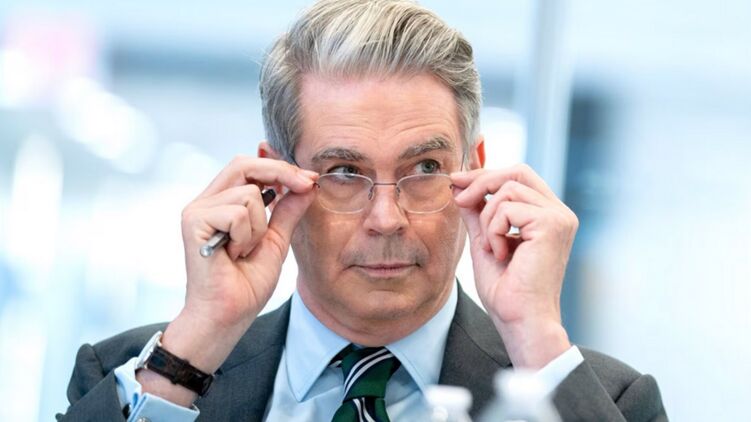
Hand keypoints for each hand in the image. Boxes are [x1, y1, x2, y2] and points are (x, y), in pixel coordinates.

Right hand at [180, 155, 316, 328]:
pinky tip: (234, 255)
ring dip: (260, 227)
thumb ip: (287, 211)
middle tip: (305, 185)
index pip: (249, 167)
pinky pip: (238, 213)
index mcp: (222, 202)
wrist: (228, 315)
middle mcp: (206, 202)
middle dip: (280, 172)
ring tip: (244, 251)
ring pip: (249, 194)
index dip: (281, 168)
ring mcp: (198, 210)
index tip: (310, 180)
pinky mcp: (194, 222)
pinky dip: (246, 237)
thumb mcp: (276, 241)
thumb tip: (307, 185)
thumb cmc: (246, 284)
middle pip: (244, 164)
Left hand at [451, 164, 577, 368]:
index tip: (456, 180)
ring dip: (487, 219)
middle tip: (457, 196)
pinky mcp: (551, 225)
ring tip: (490, 248)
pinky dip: (494, 231)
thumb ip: (478, 215)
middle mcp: (559, 213)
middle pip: (517, 171)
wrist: (520, 320)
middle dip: (481, 180)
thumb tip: (462, 189)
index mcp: (548, 216)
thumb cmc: (507, 292)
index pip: (519, 176)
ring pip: (507, 189)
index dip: (485, 174)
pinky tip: (501, 254)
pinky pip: (507, 209)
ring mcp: (559, 217)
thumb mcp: (485, 242)